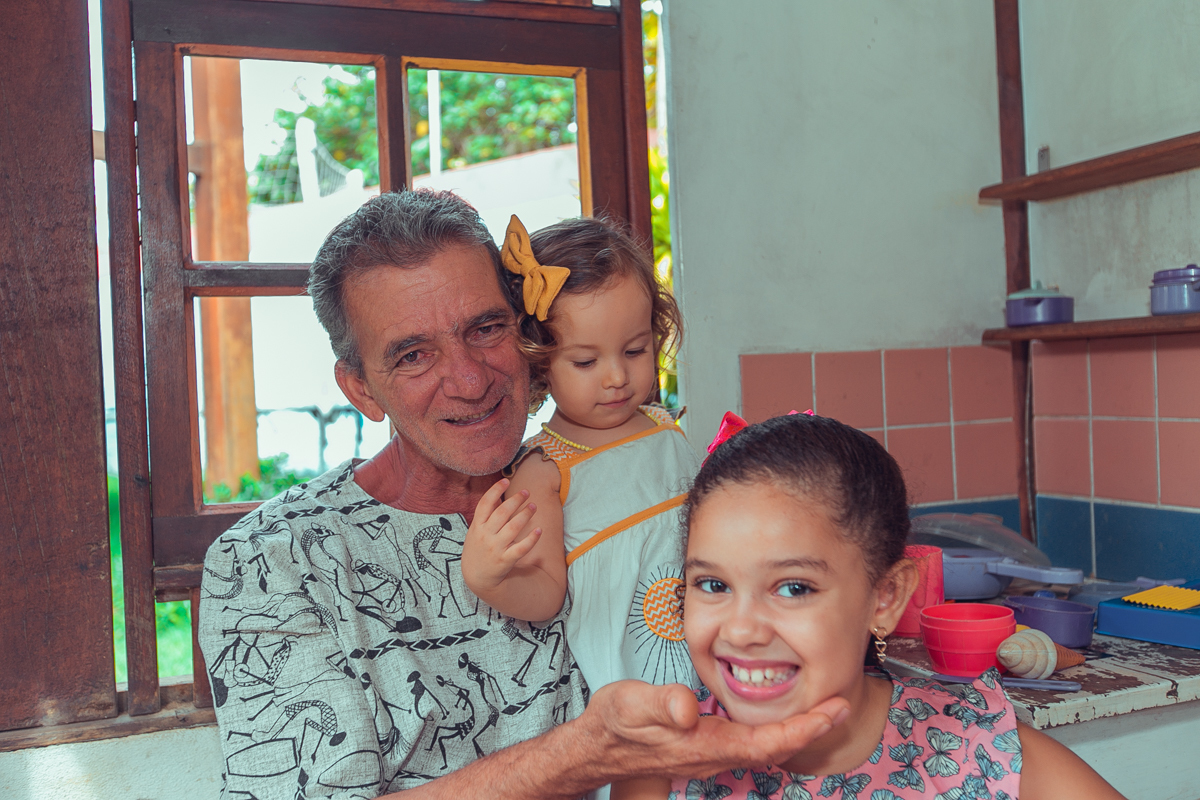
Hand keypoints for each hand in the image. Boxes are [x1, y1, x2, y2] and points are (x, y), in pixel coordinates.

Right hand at [461, 479, 541, 594]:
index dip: (495, 491)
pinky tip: (539, 530)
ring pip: (513, 527)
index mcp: (477, 526)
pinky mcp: (506, 560)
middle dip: (515, 500)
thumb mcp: (475, 531)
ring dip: (525, 514)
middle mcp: (485, 536)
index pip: (485, 504)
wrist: (477, 577)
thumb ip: (484, 515)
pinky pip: (521, 548)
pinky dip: (531, 539)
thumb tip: (497, 496)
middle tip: (526, 492)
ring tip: (533, 506)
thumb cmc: (478, 550)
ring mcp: (495, 548)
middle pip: (502, 513)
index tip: (506, 481)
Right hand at [582, 680, 850, 781]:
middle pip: (776, 748)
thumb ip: (660, 704)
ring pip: (766, 747)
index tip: (834, 710)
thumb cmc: (614, 725)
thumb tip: (688, 709)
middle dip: (812, 729)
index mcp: (706, 744)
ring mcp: (712, 752)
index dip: (805, 729)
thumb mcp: (630, 706)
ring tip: (823, 709)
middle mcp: (715, 753)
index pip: (768, 742)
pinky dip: (775, 729)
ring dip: (797, 730)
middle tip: (843, 705)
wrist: (596, 748)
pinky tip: (781, 715)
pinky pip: (752, 743)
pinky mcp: (705, 745)